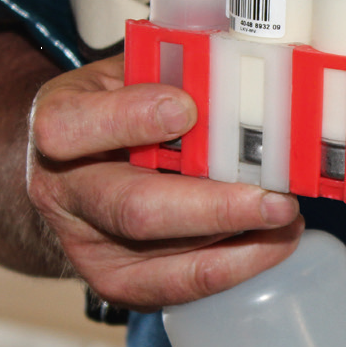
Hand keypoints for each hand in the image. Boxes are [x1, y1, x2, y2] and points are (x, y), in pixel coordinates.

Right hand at [26, 54, 303, 311]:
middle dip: (214, 207)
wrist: (76, 171)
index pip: (71, 126)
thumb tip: (236, 61)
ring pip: (165, 260)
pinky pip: (180, 285)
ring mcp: (87, 247)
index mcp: (58, 124)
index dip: (129, 118)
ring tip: (288, 218)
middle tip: (276, 198)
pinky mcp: (116, 283)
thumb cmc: (114, 110)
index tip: (186, 109)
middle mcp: (63, 193)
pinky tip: (271, 242)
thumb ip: (169, 69)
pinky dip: (234, 265)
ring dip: (238, 243)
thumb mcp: (127, 71)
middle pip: (133, 209)